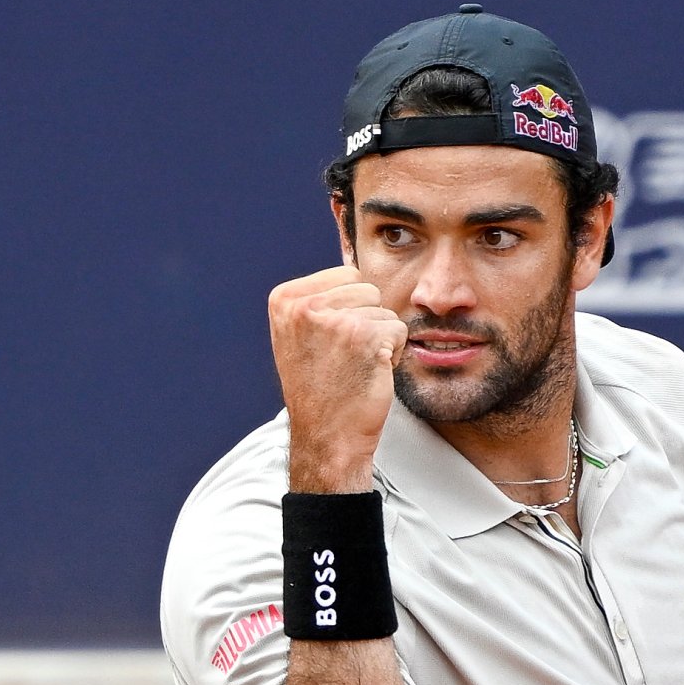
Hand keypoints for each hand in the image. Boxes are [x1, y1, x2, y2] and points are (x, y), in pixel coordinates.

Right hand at [267, 265, 409, 492]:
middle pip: (367, 288)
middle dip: (367, 321)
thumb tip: (351, 247)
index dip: (349, 310)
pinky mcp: (366, 337)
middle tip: (346, 358)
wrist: (327, 437)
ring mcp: (335, 320)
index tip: (330, 344)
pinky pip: (399, 329)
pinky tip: (371, 374)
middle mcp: (305, 306)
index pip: (345, 276)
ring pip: (385, 310)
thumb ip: (319, 297)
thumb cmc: (320, 388)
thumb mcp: (301, 334)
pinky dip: (394, 353)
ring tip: (357, 366)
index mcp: (284, 298)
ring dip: (381, 338)